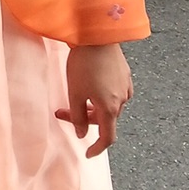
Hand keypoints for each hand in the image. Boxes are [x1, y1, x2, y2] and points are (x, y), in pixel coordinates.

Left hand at [57, 43, 131, 157]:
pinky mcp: (125, 75)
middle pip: (104, 120)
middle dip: (84, 120)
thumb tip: (81, 134)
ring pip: (108, 106)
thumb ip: (77, 117)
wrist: (97, 35)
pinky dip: (100, 96)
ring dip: (90, 107)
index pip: (107, 138)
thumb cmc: (83, 64)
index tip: (87, 154)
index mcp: (110, 108)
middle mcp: (122, 100)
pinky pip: (113, 93)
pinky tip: (88, 84)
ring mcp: (125, 87)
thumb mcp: (75, 93)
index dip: (97, 149)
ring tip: (73, 95)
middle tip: (62, 112)